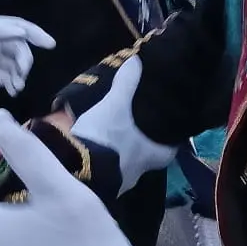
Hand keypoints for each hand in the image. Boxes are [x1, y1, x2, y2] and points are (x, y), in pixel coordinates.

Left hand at [0, 16, 55, 98]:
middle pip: (21, 48)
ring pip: (17, 65)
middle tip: (21, 74)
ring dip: (21, 75)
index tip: (50, 45)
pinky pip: (10, 78)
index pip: (20, 27)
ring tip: (15, 86)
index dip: (36, 34)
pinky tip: (12, 91)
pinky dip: (14, 84)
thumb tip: (21, 32)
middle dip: (25, 61)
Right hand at [70, 52, 175, 192]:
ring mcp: (120, 182)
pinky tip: (93, 148)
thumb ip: (127, 83)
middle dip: (143, 142)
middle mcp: (140, 171)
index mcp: (154, 155)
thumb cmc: (106, 137)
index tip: (167, 125)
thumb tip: (137, 59)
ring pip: (126, 164)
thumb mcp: (116, 105)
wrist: (75, 169)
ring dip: (121, 152)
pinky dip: (102, 160)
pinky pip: (106, 170)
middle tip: (137, 125)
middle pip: (149, 156)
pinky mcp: (99, 186)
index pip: (171, 148)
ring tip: (113, 133)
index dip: (171, 138)